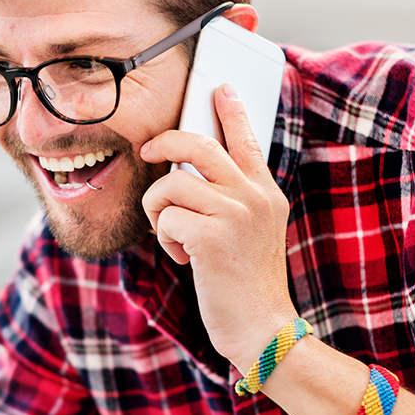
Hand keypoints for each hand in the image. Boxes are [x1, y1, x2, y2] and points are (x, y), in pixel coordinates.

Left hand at [140, 84, 297, 369]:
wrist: (262, 326)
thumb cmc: (247, 280)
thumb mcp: (252, 230)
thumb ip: (234, 197)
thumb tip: (188, 171)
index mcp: (265, 191)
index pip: (246, 137)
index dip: (230, 109)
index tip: (219, 88)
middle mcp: (253, 195)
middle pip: (197, 145)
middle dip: (164, 143)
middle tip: (149, 151)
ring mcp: (234, 213)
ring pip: (170, 185)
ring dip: (158, 210)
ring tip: (173, 235)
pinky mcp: (211, 237)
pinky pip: (165, 218)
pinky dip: (165, 239)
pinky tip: (185, 259)